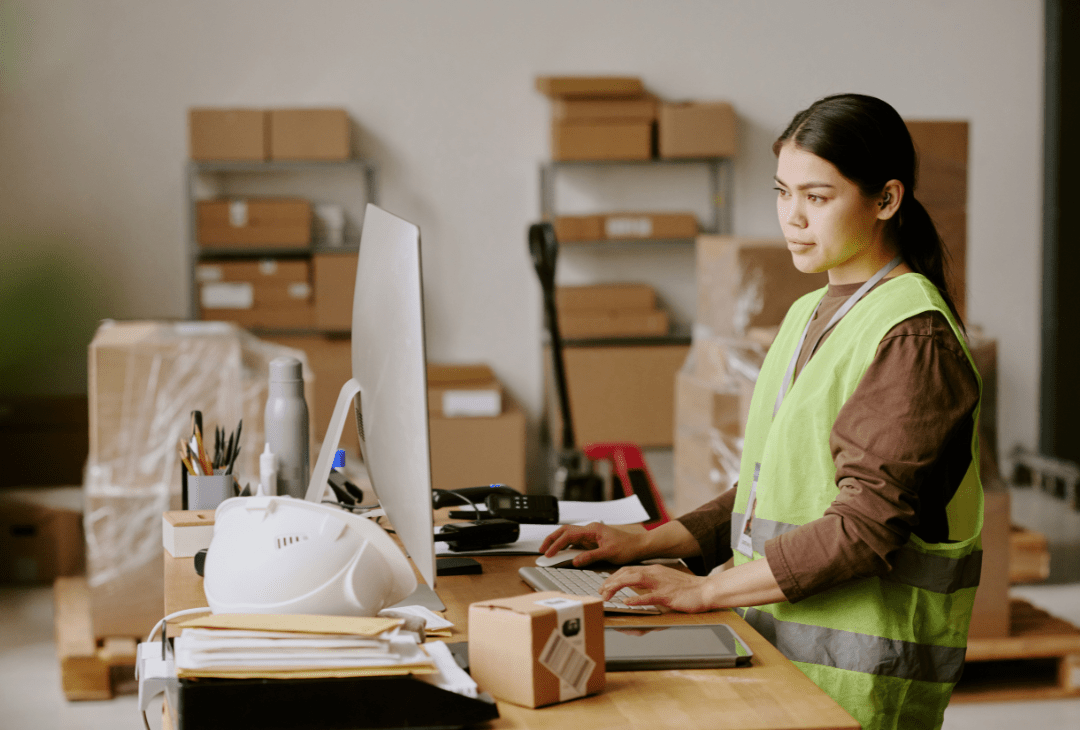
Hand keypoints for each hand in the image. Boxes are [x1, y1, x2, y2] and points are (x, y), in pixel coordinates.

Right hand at [538, 522, 642, 566]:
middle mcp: (589, 530)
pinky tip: (562, 554)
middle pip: (565, 531)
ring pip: (569, 536)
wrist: (639, 546)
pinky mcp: (592, 541)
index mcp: (592, 529)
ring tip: (548, 552)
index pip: (569, 535)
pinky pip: (576, 542)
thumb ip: (590, 556)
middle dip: (552, 539)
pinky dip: (566, 547)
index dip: (556, 544)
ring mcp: (590, 535)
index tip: (548, 553)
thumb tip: (575, 560)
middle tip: (542, 550)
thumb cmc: (627, 547)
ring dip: (558, 542)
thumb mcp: (609, 553)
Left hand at [600, 565, 717, 612]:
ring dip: (618, 586)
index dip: (614, 576)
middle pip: (627, 572)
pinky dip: (636, 599)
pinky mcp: (667, 595)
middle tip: (600, 590)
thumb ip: (651, 584)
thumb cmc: (687, 588)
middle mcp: (655, 573)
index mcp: (654, 570)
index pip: (628, 569)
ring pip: (634, 580)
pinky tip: (626, 603)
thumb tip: (636, 590)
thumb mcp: (665, 581)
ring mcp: (661, 584)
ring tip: (606, 594)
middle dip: (611, 581)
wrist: (706, 589)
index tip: (604, 584)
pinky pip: (649, 596)